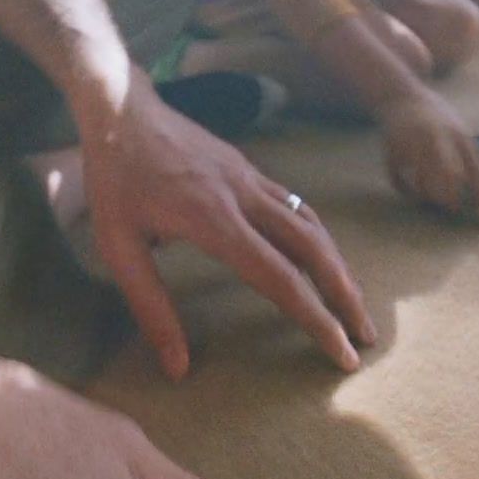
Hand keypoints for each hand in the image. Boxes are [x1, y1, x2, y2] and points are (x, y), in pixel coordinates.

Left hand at [80, 68, 374, 378]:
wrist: (121, 110)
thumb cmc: (115, 180)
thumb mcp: (118, 248)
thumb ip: (150, 307)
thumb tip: (178, 368)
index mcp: (215, 221)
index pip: (281, 278)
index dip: (315, 318)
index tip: (341, 353)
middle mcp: (244, 197)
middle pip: (313, 250)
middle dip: (344, 295)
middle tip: (364, 336)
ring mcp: (251, 179)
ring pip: (311, 225)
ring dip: (337, 266)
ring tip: (351, 303)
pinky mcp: (249, 169)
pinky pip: (296, 206)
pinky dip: (317, 237)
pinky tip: (320, 257)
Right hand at [375, 89, 478, 217]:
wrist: (401, 94)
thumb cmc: (435, 114)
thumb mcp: (457, 127)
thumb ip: (467, 152)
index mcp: (458, 135)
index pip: (475, 169)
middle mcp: (437, 139)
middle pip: (448, 177)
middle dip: (452, 198)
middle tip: (453, 208)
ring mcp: (413, 144)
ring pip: (422, 182)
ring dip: (427, 195)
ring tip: (430, 200)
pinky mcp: (392, 149)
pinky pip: (398, 178)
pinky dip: (404, 188)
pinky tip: (410, 191)